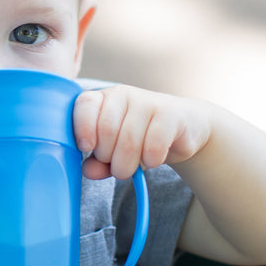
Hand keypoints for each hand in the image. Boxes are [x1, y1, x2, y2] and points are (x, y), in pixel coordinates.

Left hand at [72, 85, 209, 180]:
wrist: (182, 128)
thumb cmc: (140, 138)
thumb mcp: (114, 150)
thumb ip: (98, 161)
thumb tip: (88, 171)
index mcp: (104, 98)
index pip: (85, 105)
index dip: (82, 129)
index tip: (87, 148)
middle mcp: (124, 95)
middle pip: (106, 130)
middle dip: (108, 157)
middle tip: (116, 165)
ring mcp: (148, 101)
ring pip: (129, 141)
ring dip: (127, 165)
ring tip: (132, 168)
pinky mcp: (170, 114)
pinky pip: (153, 145)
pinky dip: (150, 160)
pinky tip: (153, 159)